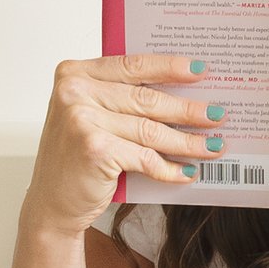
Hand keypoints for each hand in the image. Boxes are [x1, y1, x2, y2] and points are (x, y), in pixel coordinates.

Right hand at [21, 53, 224, 239]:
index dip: (170, 67)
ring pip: (151, 129)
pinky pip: (145, 157)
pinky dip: (169, 167)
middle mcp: (75, 91)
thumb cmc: (75, 159)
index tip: (201, 70)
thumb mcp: (89, 116)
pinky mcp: (95, 148)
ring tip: (212, 146)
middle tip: (218, 115)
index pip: (132, 64)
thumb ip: (119, 98)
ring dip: (187, 141)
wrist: (51, 204)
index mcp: (74, 73)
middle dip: (188, 109)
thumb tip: (180, 92)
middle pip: (146, 98)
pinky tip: (187, 171)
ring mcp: (82, 119)